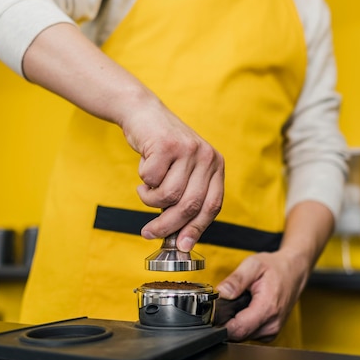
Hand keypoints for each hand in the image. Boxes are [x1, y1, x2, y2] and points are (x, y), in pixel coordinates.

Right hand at [22, 24, 223, 251]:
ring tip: (145, 189)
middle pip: (190, 204)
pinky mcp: (166, 145)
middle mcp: (206, 156)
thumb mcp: (184, 169)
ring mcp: (187, 149)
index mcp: (216, 165)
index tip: (182, 246)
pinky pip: (152, 180)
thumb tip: (181, 240)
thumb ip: (186, 197)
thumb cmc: (162, 148)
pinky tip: (143, 170)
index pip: (212, 205)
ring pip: (169, 195)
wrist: (143, 113)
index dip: (197, 228)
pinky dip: (143, 181)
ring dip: (150, 199)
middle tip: (149, 233)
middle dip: (168, 225)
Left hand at [216, 248, 307, 341]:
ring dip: (236, 322)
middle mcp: (271, 325)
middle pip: (238, 335)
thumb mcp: (253, 264)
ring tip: (241, 303)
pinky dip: (244, 323)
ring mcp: (272, 331)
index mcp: (267, 308)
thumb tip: (221, 292)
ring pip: (243, 336)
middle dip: (228, 320)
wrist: (293, 272)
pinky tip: (247, 309)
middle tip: (230, 301)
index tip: (215, 312)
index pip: (237, 330)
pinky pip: (250, 334)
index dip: (221, 323)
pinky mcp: (270, 333)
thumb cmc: (275, 268)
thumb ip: (236, 279)